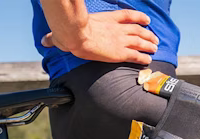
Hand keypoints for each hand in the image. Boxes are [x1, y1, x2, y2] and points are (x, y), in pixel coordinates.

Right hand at [41, 10, 158, 64]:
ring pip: (142, 41)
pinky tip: (148, 60)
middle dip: (148, 34)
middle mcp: (118, 29)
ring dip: (150, 44)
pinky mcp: (122, 53)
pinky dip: (145, 57)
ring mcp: (122, 40)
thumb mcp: (63, 32)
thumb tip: (44, 40)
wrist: (77, 35)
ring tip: (155, 47)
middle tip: (154, 38)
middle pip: (139, 29)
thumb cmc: (69, 32)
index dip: (139, 18)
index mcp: (107, 19)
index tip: (146, 20)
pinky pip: (138, 55)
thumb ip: (56, 37)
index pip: (128, 16)